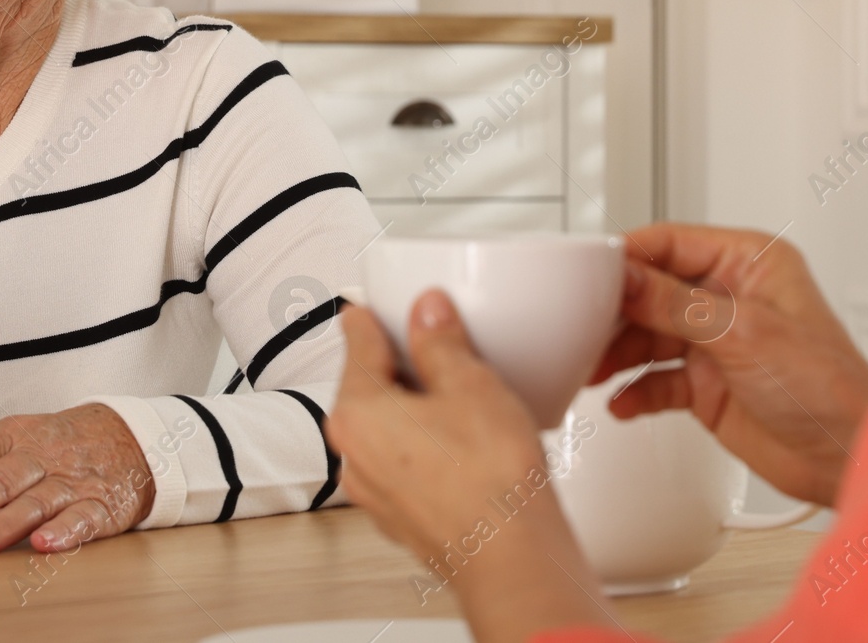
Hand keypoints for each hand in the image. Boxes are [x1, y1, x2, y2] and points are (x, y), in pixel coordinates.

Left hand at [0, 404, 154, 554]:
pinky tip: (45, 545)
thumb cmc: (59, 443)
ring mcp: (72, 481)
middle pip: (0, 479)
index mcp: (14, 437)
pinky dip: (65, 532)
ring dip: (6, 524)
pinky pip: (83, 518)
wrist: (130, 439)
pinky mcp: (102, 506)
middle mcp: (40, 457)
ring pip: (36, 500)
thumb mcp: (7, 440)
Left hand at [326, 295, 613, 642]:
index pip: (356, 343)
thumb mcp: (471, 386)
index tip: (366, 307)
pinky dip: (424, 447)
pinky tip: (463, 444)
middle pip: (366, 388)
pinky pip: (404, 464)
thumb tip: (429, 314)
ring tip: (457, 398)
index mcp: (356, 413)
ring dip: (413, 409)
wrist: (514, 560)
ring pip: (386, 430)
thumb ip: (442, 342)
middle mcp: (353, 455)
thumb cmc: (490, 483)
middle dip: (397, 365)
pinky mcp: (402, 517)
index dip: (368, 317)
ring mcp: (375, 492)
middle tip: (429, 345)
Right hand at [594, 222, 867, 506]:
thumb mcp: (744, 333)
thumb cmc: (830, 387)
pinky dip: (635, 390)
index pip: (669, 243)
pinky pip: (655, 379)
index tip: (588, 273)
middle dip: (615, 312)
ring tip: (594, 370)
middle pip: (649, 291)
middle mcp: (728, 298)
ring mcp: (715, 342)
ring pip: (646, 336)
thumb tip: (624, 278)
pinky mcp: (705, 384)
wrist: (848, 456)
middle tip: (582, 326)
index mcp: (748, 263)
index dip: (627, 258)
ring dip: (618, 354)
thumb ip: (674, 305)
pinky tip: (623, 400)